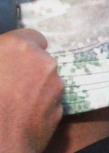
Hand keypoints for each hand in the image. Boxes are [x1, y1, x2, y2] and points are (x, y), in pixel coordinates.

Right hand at [0, 29, 62, 152]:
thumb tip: (4, 63)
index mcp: (21, 47)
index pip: (32, 36)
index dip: (21, 47)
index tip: (10, 57)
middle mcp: (45, 64)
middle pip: (41, 60)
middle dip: (28, 68)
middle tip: (7, 82)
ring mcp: (56, 88)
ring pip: (47, 81)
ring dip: (34, 87)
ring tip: (11, 102)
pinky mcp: (60, 109)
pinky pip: (49, 102)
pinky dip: (39, 105)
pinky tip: (20, 116)